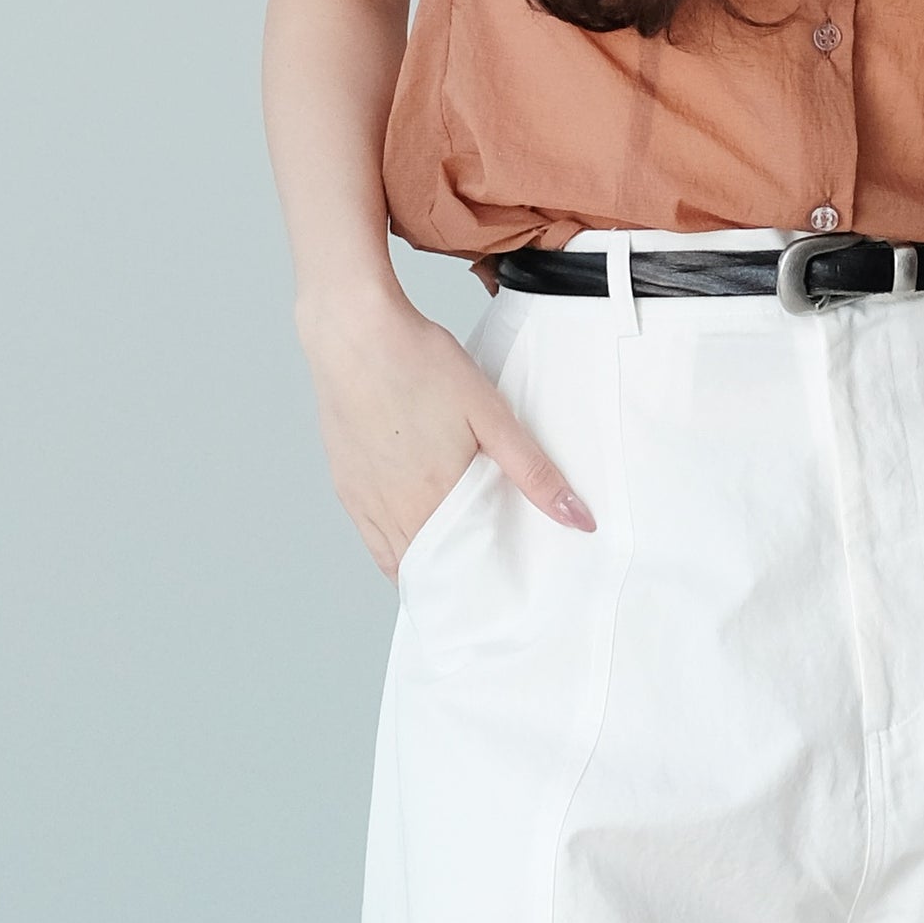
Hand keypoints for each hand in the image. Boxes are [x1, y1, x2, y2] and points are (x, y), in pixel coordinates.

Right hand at [300, 282, 592, 575]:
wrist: (353, 332)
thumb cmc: (420, 364)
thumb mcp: (491, 415)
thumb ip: (534, 472)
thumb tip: (578, 519)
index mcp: (432, 501)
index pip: (460, 573)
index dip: (482, 587)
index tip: (505, 590)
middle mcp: (392, 511)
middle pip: (428, 571)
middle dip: (458, 579)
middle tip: (488, 574)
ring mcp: (363, 500)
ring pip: (395, 559)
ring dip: (425, 565)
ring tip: (457, 558)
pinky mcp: (345, 483)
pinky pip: (371, 536)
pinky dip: (393, 545)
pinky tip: (415, 527)